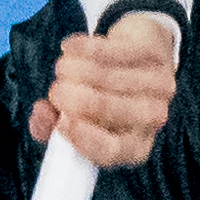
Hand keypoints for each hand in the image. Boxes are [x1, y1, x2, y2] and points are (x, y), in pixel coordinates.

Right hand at [31, 5, 179, 171]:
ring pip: (110, 79)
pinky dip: (85, 49)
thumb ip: (51, 124)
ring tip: (62, 69)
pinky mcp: (153, 54)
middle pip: (113, 112)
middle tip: (55, 92)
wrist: (138, 49)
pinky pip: (113, 51)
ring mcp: (158, 85)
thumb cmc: (103, 93)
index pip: (113, 151)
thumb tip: (41, 114)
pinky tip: (70, 48)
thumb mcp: (76, 115)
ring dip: (77, 72)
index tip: (62, 122)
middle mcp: (152, 119)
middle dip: (77, 100)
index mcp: (133, 144)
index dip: (86, 139)